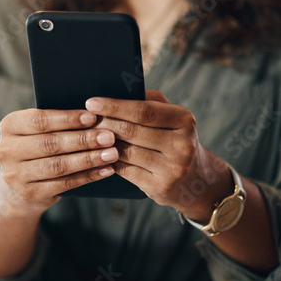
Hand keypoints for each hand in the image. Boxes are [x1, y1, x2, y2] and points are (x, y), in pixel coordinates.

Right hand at [0, 108, 118, 211]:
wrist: (19, 185)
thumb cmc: (38, 147)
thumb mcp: (38, 131)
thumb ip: (57, 123)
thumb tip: (95, 113)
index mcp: (9, 126)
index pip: (39, 120)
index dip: (67, 119)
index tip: (93, 117)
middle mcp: (6, 150)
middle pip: (50, 143)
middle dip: (83, 140)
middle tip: (109, 136)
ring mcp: (15, 174)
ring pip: (58, 165)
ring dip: (89, 159)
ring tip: (112, 153)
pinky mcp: (29, 193)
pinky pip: (64, 184)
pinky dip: (88, 176)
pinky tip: (105, 170)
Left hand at [84, 90, 231, 219]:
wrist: (197, 180)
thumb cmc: (175, 139)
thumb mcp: (172, 117)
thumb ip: (149, 102)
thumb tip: (114, 92)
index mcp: (184, 120)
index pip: (143, 110)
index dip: (115, 106)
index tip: (91, 102)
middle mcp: (182, 145)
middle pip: (131, 131)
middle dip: (103, 124)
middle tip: (82, 119)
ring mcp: (173, 169)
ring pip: (125, 152)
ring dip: (101, 143)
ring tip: (85, 135)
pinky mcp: (160, 187)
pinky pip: (125, 171)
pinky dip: (107, 160)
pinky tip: (95, 154)